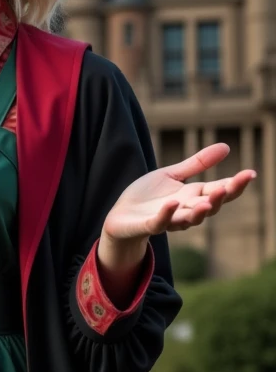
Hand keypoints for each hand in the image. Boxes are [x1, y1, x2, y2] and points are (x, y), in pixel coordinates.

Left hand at [102, 142, 256, 241]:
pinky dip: (166, 214)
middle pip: (209, 206)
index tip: (250, 173)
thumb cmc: (148, 197)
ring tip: (208, 200)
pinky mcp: (148, 225)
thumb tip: (227, 146)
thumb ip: (198, 163)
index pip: (219, 190)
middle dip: (220, 198)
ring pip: (189, 218)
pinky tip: (173, 203)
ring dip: (200, 211)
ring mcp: (168, 219)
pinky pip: (159, 222)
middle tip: (230, 187)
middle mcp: (185, 210)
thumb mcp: (173, 174)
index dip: (235, 184)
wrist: (121, 216)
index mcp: (193, 196)